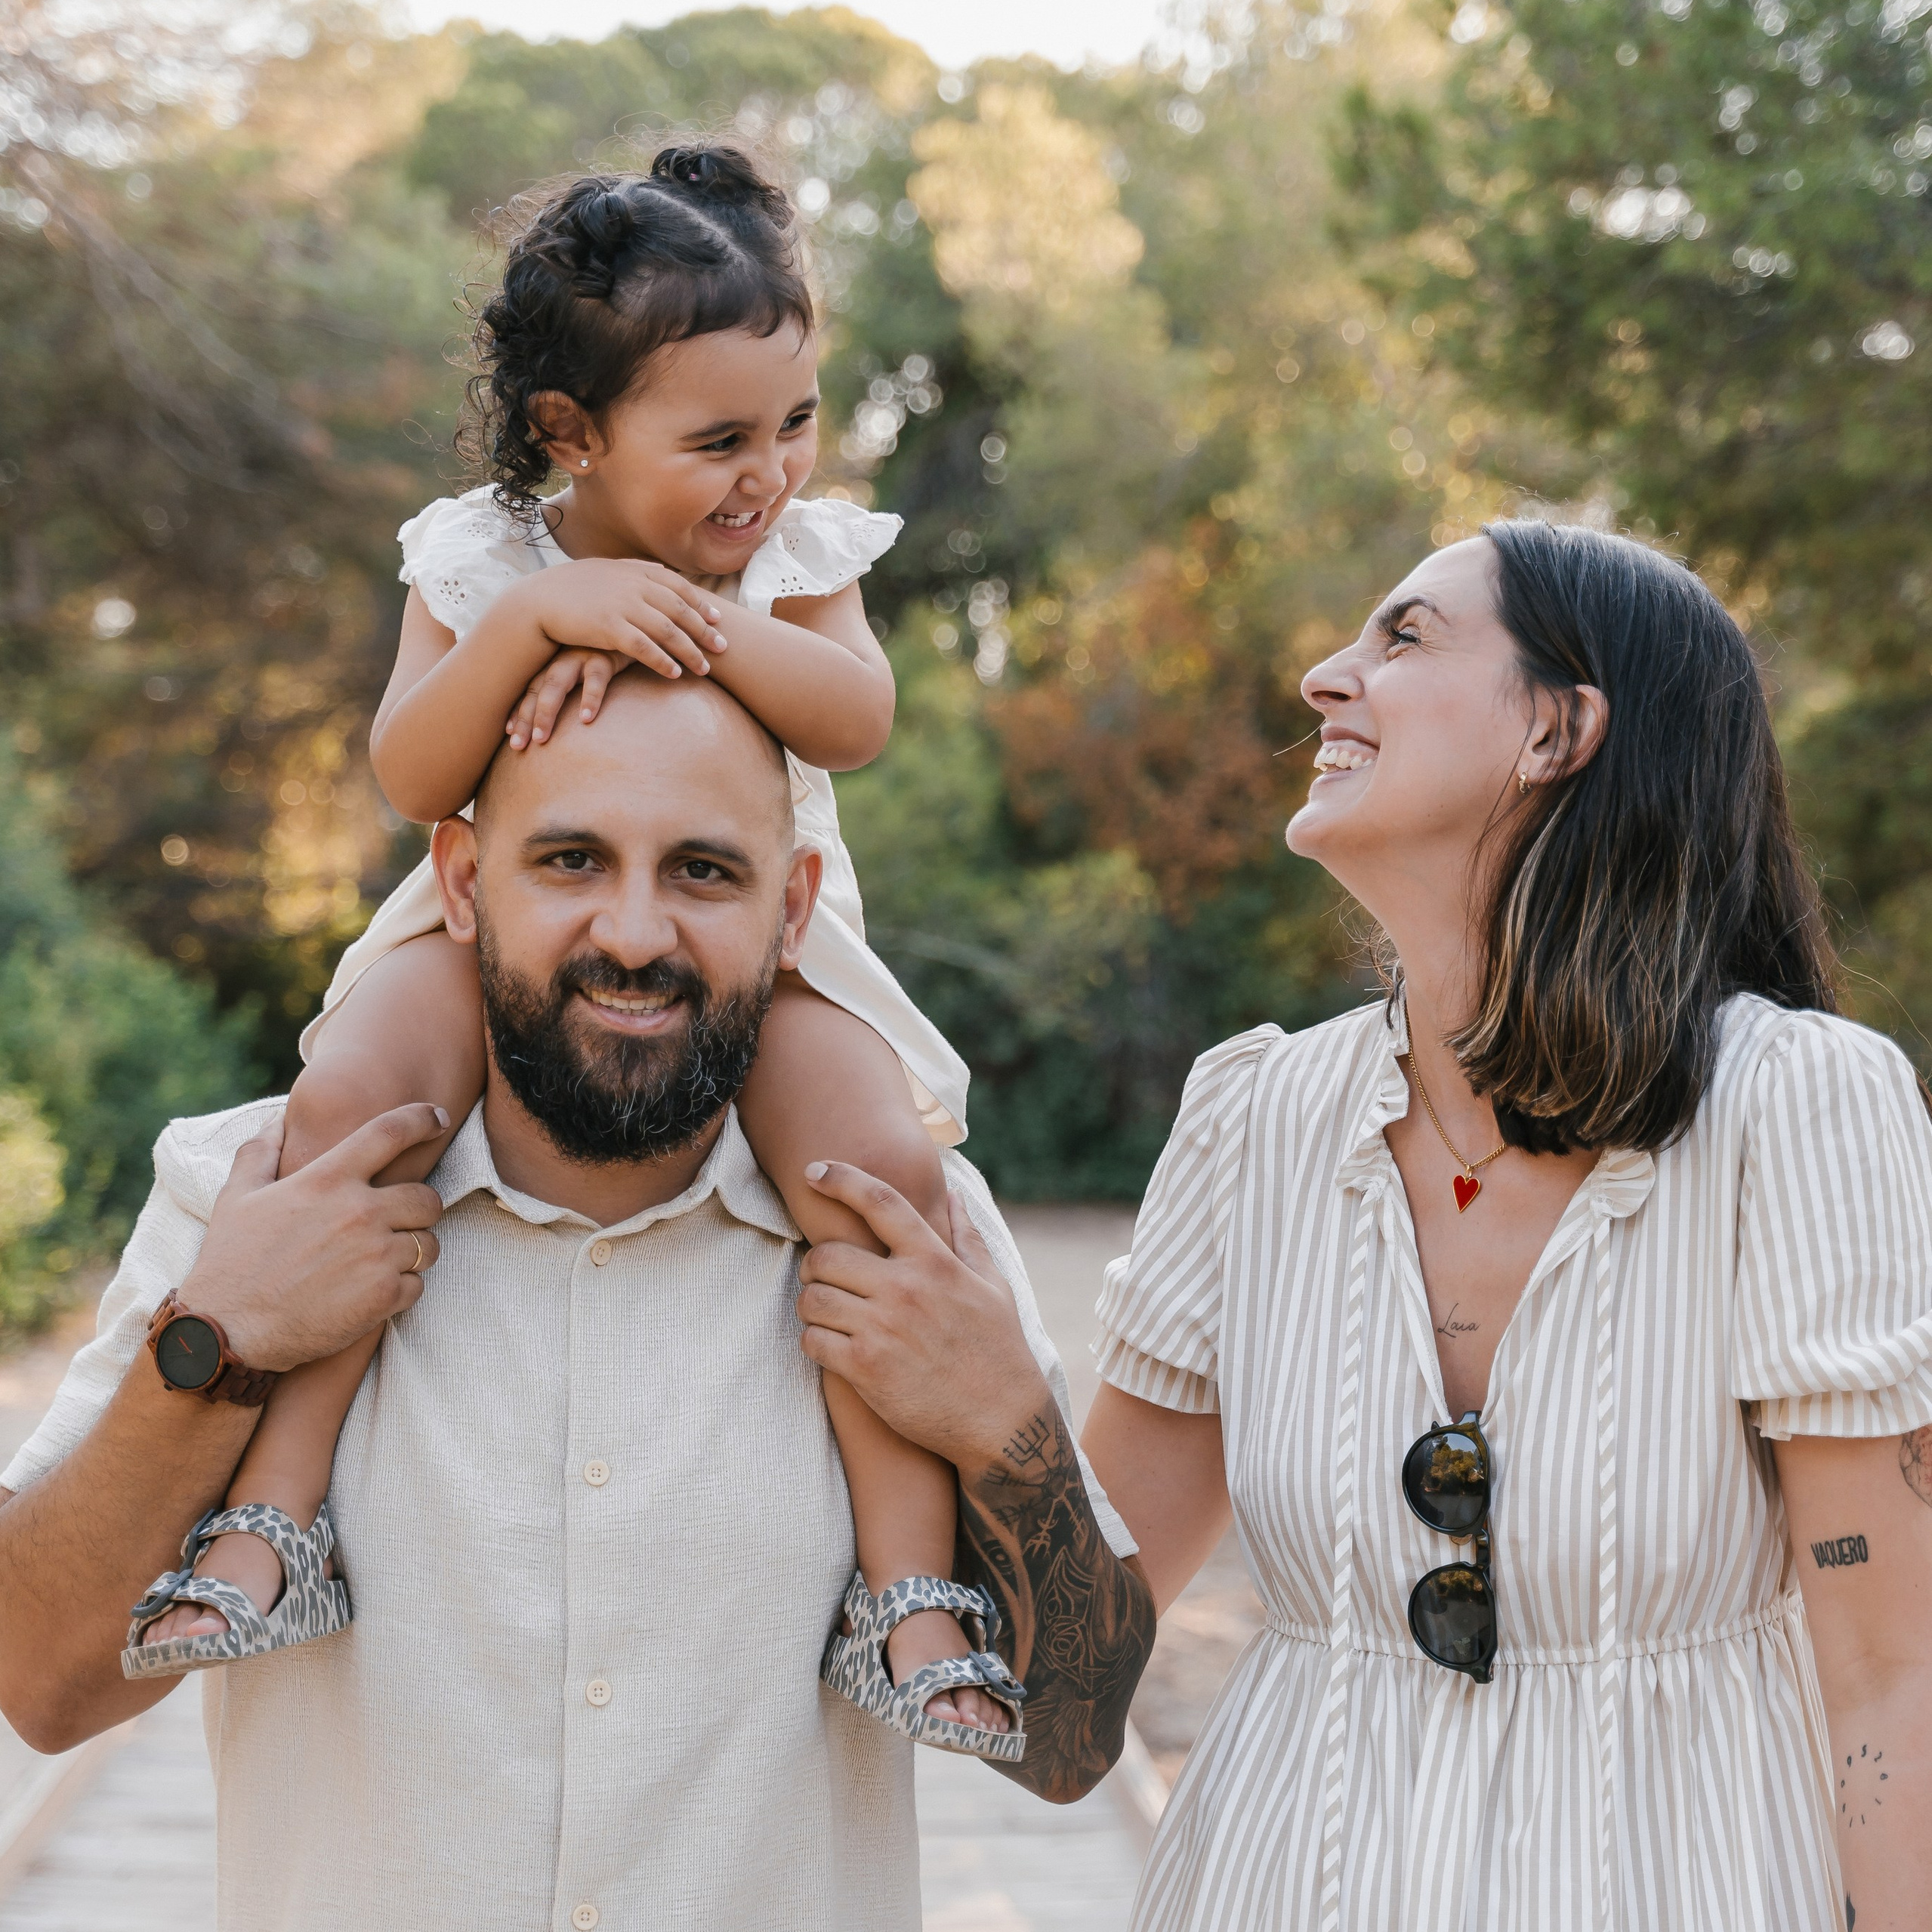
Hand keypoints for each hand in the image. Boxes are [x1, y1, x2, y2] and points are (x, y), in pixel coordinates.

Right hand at [176, 1106, 447, 1371]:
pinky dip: (401, 1289)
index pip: (390, 1132)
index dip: (421, 1119)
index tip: (437, 1118)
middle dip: (418, 1209)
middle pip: (427, 1197)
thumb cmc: (230, 1262)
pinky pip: (418, 1285)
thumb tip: (278, 1118)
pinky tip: (370, 1293)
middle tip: (398, 1222)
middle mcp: (360, 1212)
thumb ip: (260, 1151)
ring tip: (380, 1261)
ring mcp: (376, 1256)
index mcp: (327, 1180)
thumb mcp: (236, 1196)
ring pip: (429, 1244)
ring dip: (413, 1251)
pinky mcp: (383, 1297)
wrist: (227, 1332)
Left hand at [506, 648, 626, 749]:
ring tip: (541, 738)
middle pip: (537, 690)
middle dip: (525, 718)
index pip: (530, 689)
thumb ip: (577, 690)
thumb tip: (568, 723)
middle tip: (518, 746)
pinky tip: (586, 720)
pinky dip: (589, 698)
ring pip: (556, 684)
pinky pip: (596, 678)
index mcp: (555, 663)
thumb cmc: (611, 653)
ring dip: (545, 711)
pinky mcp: (606, 655)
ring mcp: (581, 655)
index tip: (509, 734)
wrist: (634, 630)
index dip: (519, 711)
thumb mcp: (589, 670)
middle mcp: (562, 658)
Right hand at [510, 558, 726, 686]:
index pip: (678, 586)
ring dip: (690, 651)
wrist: (537, 601)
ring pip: (668, 631)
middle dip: (704, 630)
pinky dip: (663, 661)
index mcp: (634, 571)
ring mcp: (622, 606)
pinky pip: (645, 648)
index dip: (700, 604)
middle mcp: (633, 586)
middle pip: (680, 610)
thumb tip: (661, 570)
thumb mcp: (606, 571)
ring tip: (704, 668)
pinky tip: (675, 674)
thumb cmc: (570, 588)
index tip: (717, 619)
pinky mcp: (609, 628)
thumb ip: (634, 570)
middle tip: (723, 648)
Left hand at [795, 1164, 1050, 1470]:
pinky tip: (830, 1347)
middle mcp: (906, 1288)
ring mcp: (883, 1329)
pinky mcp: (865, 1369)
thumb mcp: (993, 1286)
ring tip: (824, 1313)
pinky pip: (813, 1341)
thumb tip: (954, 1194)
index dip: (841, 1179)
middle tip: (822, 1277)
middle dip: (815, 1264)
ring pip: (812, 1298)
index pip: (879, 1201)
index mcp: (935, 1261)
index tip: (814, 1172)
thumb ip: (967, 1237)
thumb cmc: (998, 1350)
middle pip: (827, 1254)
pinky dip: (814, 1342)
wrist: (1001, 1422)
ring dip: (810, 1304)